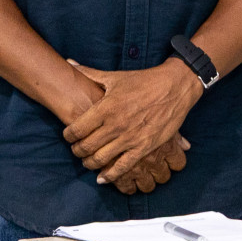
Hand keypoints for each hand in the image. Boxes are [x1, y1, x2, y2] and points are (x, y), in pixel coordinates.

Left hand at [62, 59, 202, 184]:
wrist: (174, 88)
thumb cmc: (142, 81)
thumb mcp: (114, 77)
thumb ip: (89, 72)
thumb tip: (69, 62)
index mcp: (105, 108)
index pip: (77, 128)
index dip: (68, 135)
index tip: (67, 136)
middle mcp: (115, 125)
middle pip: (86, 146)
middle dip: (77, 151)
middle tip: (75, 150)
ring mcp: (130, 138)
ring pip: (101, 158)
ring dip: (90, 163)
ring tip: (86, 161)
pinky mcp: (145, 147)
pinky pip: (123, 166)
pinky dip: (110, 175)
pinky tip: (102, 178)